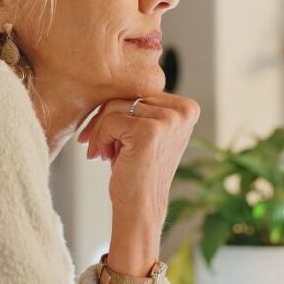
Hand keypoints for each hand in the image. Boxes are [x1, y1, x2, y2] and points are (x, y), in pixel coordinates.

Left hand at [76, 93, 199, 232]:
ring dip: (100, 131)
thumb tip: (106, 77)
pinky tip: (104, 157)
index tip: (106, 135)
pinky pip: (110, 120)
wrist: (140, 207)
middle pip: (126, 95)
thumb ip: (139, 105)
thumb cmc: (136, 169)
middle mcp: (183, 110)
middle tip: (97, 147)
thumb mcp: (144, 131)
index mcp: (186, 107)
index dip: (116, 111)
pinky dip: (100, 139)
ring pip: (114, 106)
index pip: (139, 91)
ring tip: (102, 153)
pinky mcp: (150, 131)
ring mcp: (169, 120)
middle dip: (104, 121)